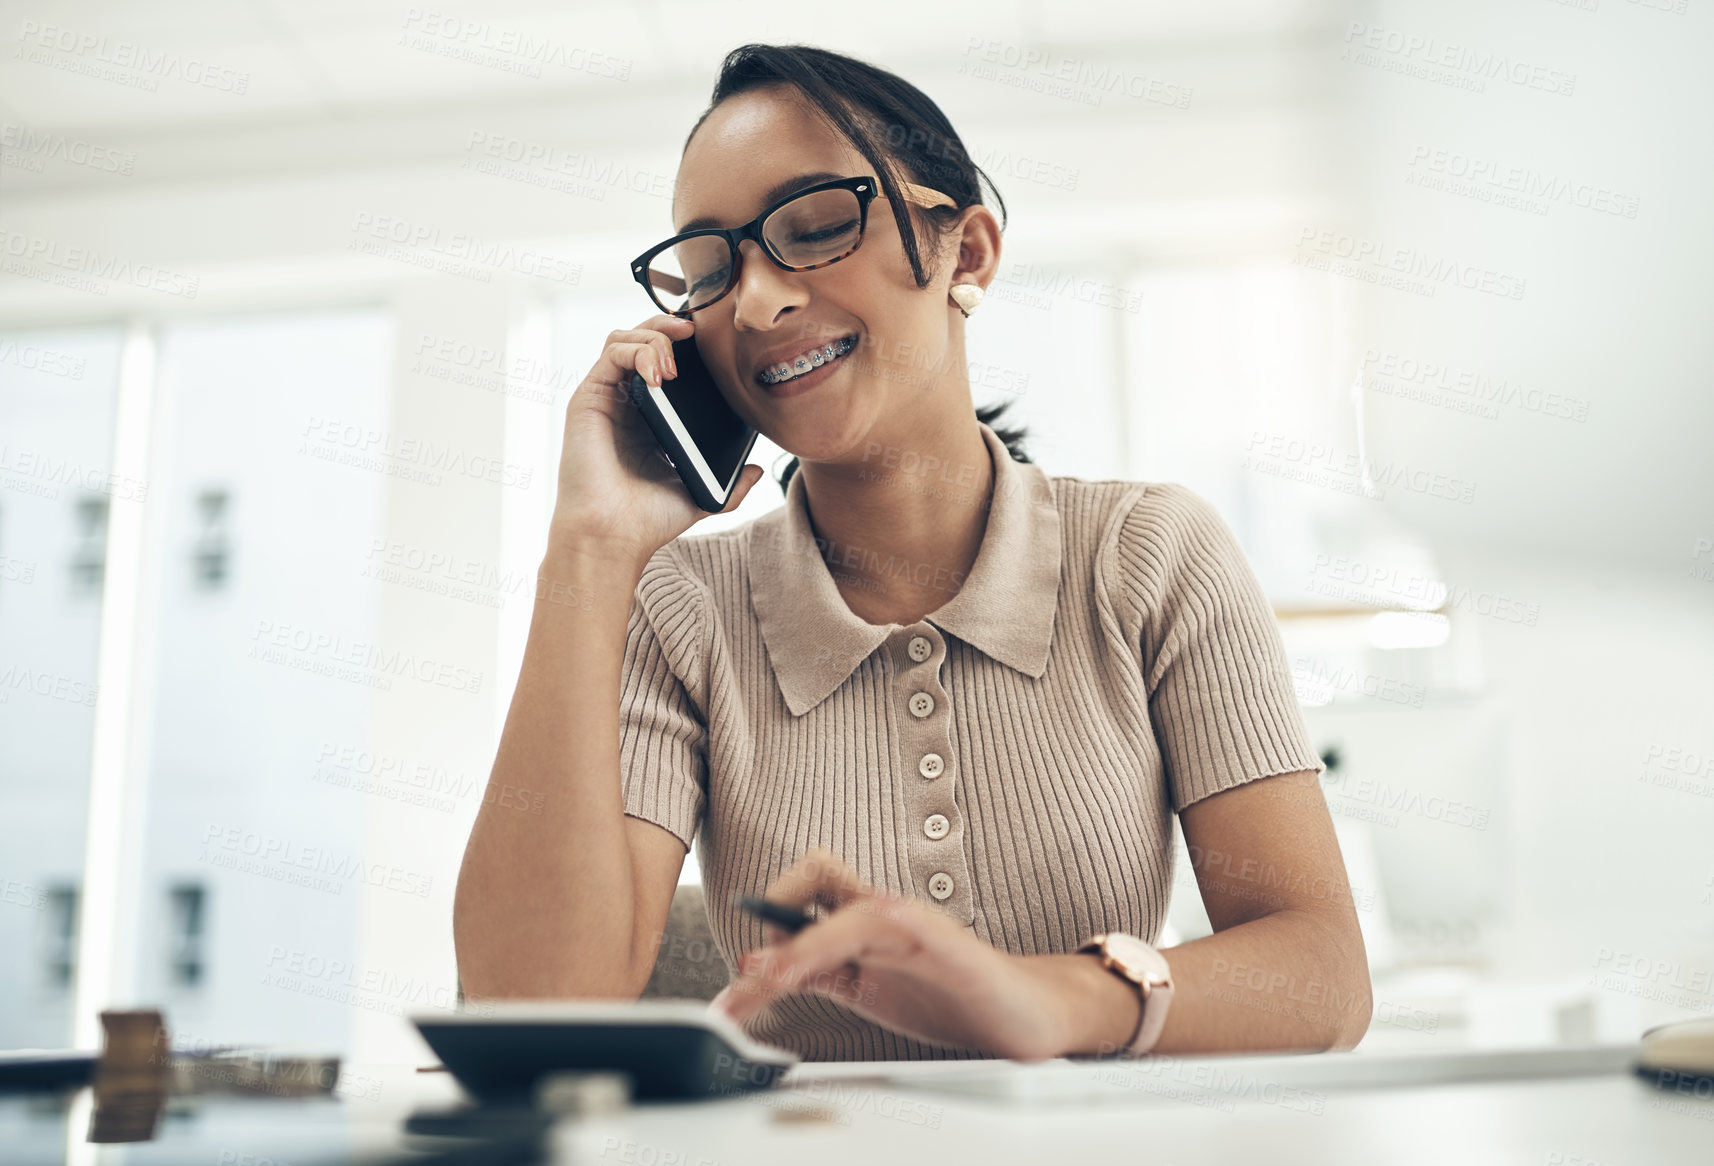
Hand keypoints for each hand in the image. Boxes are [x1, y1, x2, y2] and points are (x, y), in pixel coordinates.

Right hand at [548, 313, 764, 559]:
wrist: (612, 537)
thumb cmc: (646, 520)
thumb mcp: (700, 496)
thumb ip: (731, 485)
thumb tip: (759, 471)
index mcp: (649, 416)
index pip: (664, 360)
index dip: (686, 345)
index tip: (714, 342)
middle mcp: (625, 402)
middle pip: (643, 338)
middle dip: (671, 326)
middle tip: (697, 332)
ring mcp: (605, 398)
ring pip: (625, 337)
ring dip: (655, 336)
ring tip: (677, 363)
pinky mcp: (588, 399)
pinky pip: (612, 353)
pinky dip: (638, 351)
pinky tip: (659, 373)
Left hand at [707, 848, 1067, 1060]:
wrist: (1025, 1014)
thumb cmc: (951, 994)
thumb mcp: (865, 989)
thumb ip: (819, 973)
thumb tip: (758, 968)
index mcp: (864, 918)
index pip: (807, 888)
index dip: (768, 911)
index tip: (741, 966)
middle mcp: (885, 909)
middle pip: (819, 871)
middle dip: (776, 903)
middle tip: (751, 966)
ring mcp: (915, 922)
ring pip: (846, 909)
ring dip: (801, 945)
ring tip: (769, 980)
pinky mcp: (942, 942)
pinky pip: (894, 932)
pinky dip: (857, 946)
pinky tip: (833, 964)